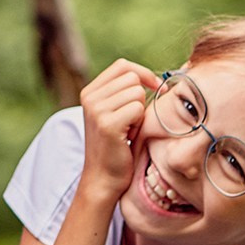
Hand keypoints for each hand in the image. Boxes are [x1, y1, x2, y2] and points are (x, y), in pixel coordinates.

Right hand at [77, 60, 162, 204]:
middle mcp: (89, 97)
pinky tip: (130, 135)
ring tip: (130, 128)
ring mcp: (96, 110)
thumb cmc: (116, 146)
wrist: (103, 178)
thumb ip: (123, 92)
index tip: (155, 88)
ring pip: (136, 92)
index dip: (143, 73)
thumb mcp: (113, 113)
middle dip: (141, 97)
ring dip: (140, 111)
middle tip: (133, 120)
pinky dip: (140, 122)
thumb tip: (154, 77)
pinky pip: (137, 108)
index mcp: (90, 91)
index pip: (122, 66)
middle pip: (132, 77)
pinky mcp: (107, 124)